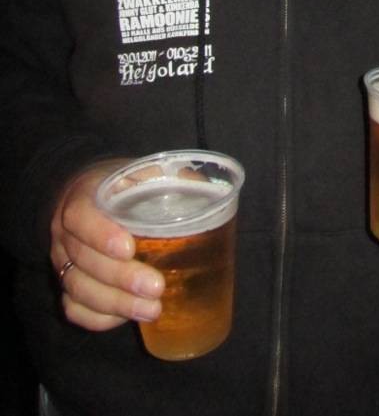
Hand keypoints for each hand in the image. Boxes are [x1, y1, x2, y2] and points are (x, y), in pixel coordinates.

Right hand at [50, 160, 163, 330]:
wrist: (96, 197)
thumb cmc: (127, 185)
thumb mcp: (145, 172)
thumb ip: (171, 177)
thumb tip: (205, 188)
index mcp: (83, 196)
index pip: (79, 216)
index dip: (100, 234)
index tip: (130, 247)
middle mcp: (66, 232)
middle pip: (83, 260)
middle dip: (120, 278)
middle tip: (156, 287)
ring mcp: (63, 261)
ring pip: (78, 289)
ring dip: (115, 303)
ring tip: (152, 309)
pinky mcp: (69, 285)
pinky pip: (74, 309)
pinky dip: (99, 318)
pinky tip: (127, 318)